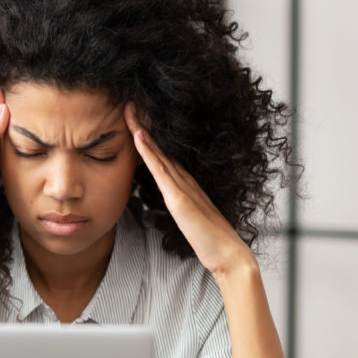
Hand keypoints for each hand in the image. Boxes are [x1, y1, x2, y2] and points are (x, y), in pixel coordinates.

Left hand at [123, 104, 255, 277]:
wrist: (228, 255)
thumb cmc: (211, 241)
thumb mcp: (191, 219)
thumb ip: (181, 208)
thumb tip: (173, 205)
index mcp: (186, 185)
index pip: (163, 155)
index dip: (149, 137)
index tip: (136, 119)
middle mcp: (184, 180)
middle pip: (159, 147)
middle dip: (143, 125)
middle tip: (129, 102)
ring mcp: (182, 188)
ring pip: (158, 153)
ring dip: (142, 130)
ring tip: (129, 109)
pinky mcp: (179, 199)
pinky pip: (160, 170)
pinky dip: (148, 152)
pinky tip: (138, 136)